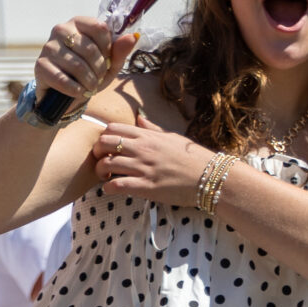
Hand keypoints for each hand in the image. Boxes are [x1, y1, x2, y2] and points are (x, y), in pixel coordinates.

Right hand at [34, 14, 135, 105]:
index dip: (108, 48)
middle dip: (100, 69)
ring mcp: (48, 47)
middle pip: (90, 49)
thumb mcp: (108, 63)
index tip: (106, 58)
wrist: (64, 93)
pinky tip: (79, 92)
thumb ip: (120, 50)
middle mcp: (61, 29)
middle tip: (99, 78)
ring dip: (90, 81)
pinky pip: (63, 79)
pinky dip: (76, 90)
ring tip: (91, 87)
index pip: (100, 28)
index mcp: (78, 23)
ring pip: (78, 65)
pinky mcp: (40, 65)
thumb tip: (132, 37)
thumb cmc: (88, 73)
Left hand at [92, 112, 211, 205]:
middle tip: (102, 161)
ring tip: (106, 177)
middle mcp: (142, 149)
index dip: (103, 137)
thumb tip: (139, 117)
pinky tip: (110, 189)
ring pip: (106, 164)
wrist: (211, 177)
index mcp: (147, 137)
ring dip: (100, 172)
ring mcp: (143, 168)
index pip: (112, 128)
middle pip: (103, 143)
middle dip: (97, 153)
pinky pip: (117, 185)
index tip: (106, 147)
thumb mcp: (172, 137)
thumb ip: (152, 129)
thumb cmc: (192, 157)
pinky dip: (108, 188)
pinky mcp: (146, 187)